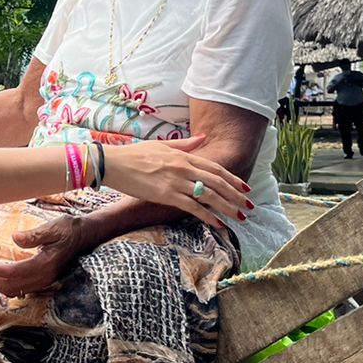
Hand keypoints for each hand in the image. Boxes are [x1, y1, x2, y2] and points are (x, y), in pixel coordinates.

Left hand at [0, 215, 85, 296]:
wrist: (85, 236)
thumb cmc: (68, 229)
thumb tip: (15, 237)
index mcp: (45, 264)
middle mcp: (44, 277)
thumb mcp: (53, 227)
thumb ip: (34, 235)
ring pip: (17, 290)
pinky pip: (23, 290)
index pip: (14, 272)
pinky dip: (8, 287)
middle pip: (13, 285)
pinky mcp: (44, 280)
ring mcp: (45, 280)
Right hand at [101, 135, 251, 228]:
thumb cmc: (135, 154)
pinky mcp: (167, 195)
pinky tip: (218, 224)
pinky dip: (207, 216)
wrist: (114, 163)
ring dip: (227, 207)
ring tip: (239, 216)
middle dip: (236, 195)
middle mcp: (184, 168)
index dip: (232, 178)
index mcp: (184, 156)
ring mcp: (176, 181)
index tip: (245, 187)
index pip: (215, 168)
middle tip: (249, 205)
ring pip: (209, 195)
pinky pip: (193, 207)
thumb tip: (204, 138)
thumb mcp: (162, 146)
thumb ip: (186, 145)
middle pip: (217, 182)